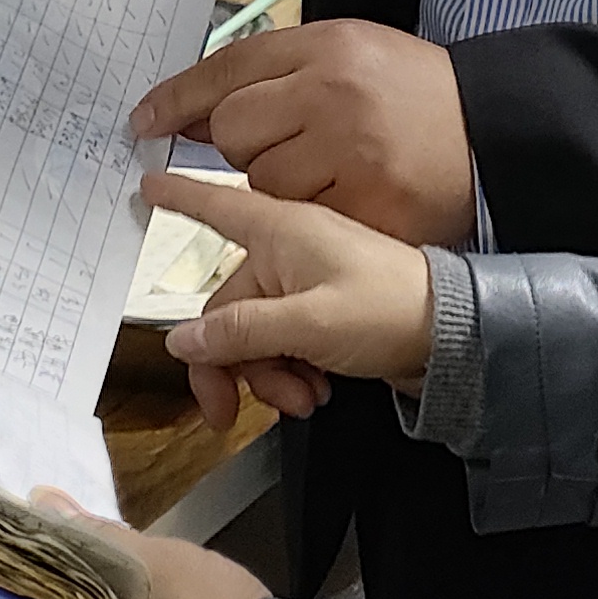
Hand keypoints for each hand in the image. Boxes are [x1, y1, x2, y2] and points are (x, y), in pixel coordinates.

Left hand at [135, 20, 475, 242]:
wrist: (493, 132)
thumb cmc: (415, 93)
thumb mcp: (352, 51)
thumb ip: (280, 72)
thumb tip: (199, 112)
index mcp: (328, 47)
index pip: (227, 69)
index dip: (177, 99)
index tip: (145, 121)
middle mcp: (333, 95)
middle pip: (234, 130)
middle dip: (243, 145)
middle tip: (284, 144)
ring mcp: (350, 155)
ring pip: (262, 182)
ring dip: (278, 185)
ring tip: (328, 170)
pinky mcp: (367, 207)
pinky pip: (302, 220)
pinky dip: (311, 217)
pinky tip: (344, 197)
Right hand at [147, 170, 434, 426]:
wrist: (453, 335)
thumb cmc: (390, 308)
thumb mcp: (306, 323)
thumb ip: (239, 332)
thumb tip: (183, 341)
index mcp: (280, 231)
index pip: (215, 206)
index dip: (178, 198)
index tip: (144, 187)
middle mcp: (287, 251)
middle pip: (224, 309)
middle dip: (231, 364)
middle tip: (229, 411)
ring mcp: (304, 282)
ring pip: (251, 335)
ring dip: (265, 376)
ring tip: (302, 398)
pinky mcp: (322, 311)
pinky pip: (280, 344)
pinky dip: (289, 373)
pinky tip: (315, 390)